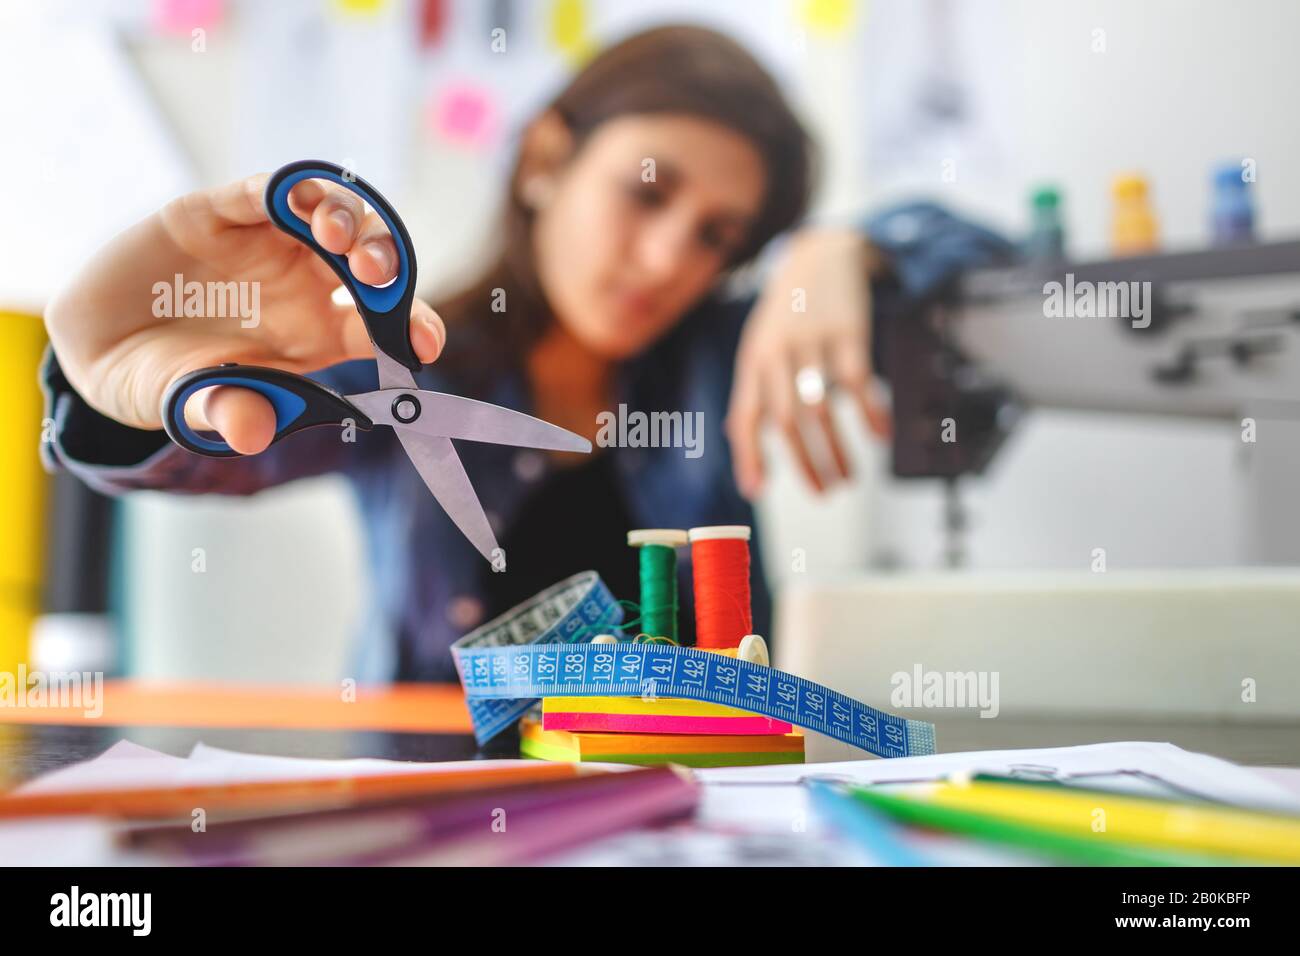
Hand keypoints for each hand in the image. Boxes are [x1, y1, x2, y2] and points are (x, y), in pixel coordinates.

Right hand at [44, 173, 444, 454]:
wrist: (97, 347)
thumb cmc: (169, 383)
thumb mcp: (193, 405)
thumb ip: (227, 412)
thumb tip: (252, 434)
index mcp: (322, 334)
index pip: (384, 323)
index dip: (412, 326)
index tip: (425, 344)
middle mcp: (308, 283)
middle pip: (368, 259)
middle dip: (383, 259)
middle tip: (376, 271)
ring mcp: (268, 242)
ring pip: (326, 213)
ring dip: (340, 216)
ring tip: (334, 234)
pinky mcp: (220, 212)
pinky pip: (261, 191)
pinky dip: (277, 189)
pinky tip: (284, 196)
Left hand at [725, 227, 889, 498]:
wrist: (820, 253)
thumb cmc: (787, 314)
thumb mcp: (761, 347)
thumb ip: (754, 392)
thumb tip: (741, 441)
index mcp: (753, 360)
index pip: (746, 416)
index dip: (748, 455)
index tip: (756, 491)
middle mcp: (778, 352)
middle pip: (786, 419)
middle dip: (803, 463)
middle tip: (823, 493)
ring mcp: (813, 341)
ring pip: (821, 407)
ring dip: (836, 449)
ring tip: (849, 478)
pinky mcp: (848, 330)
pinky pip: (858, 380)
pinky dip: (870, 412)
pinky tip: (881, 437)